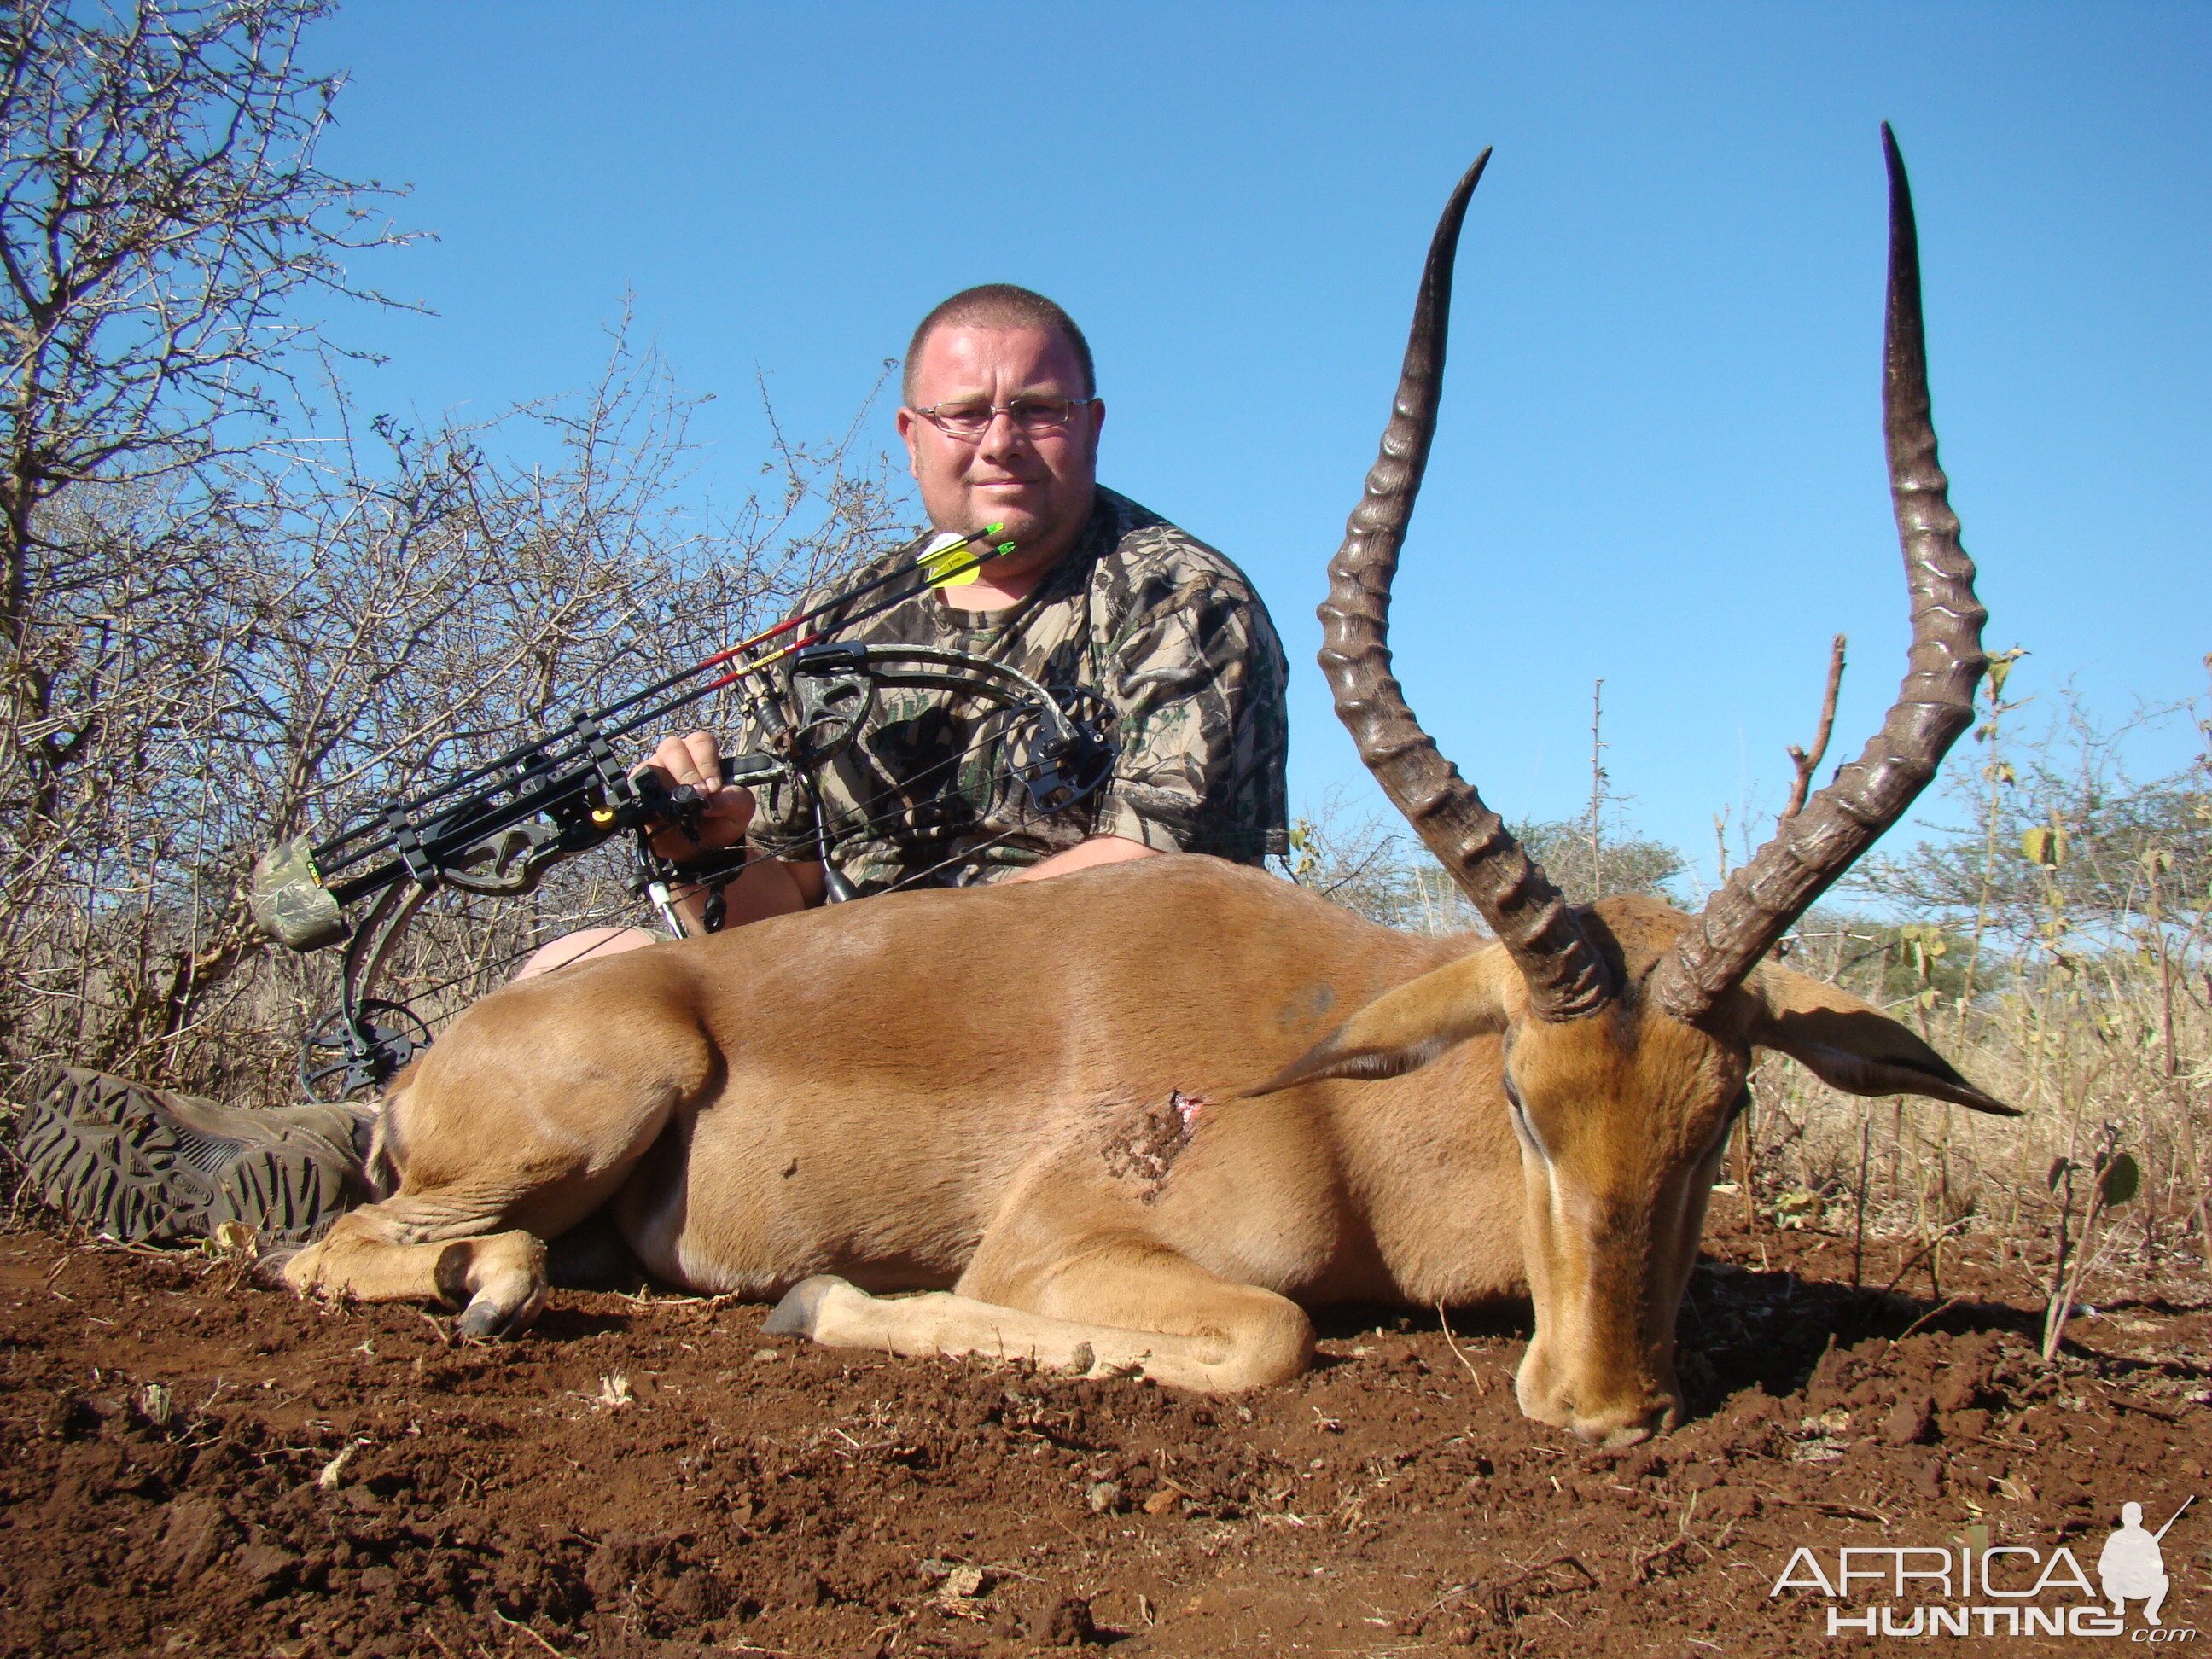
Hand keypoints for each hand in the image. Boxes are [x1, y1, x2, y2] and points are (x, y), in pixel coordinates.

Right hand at [637, 730, 755, 859]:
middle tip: (698, 796)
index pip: (701, 742)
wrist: (697, 849)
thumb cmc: (718, 821)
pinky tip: (663, 812)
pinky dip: (650, 798)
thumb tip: (716, 797)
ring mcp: (654, 771)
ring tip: (681, 806)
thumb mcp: (739, 812)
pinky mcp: (638, 789)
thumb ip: (736, 800)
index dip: (706, 762)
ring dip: (669, 786)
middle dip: (687, 772)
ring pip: (653, 764)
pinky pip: (637, 785)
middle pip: (673, 747)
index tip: (713, 788)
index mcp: (701, 755)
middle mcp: (675, 758)